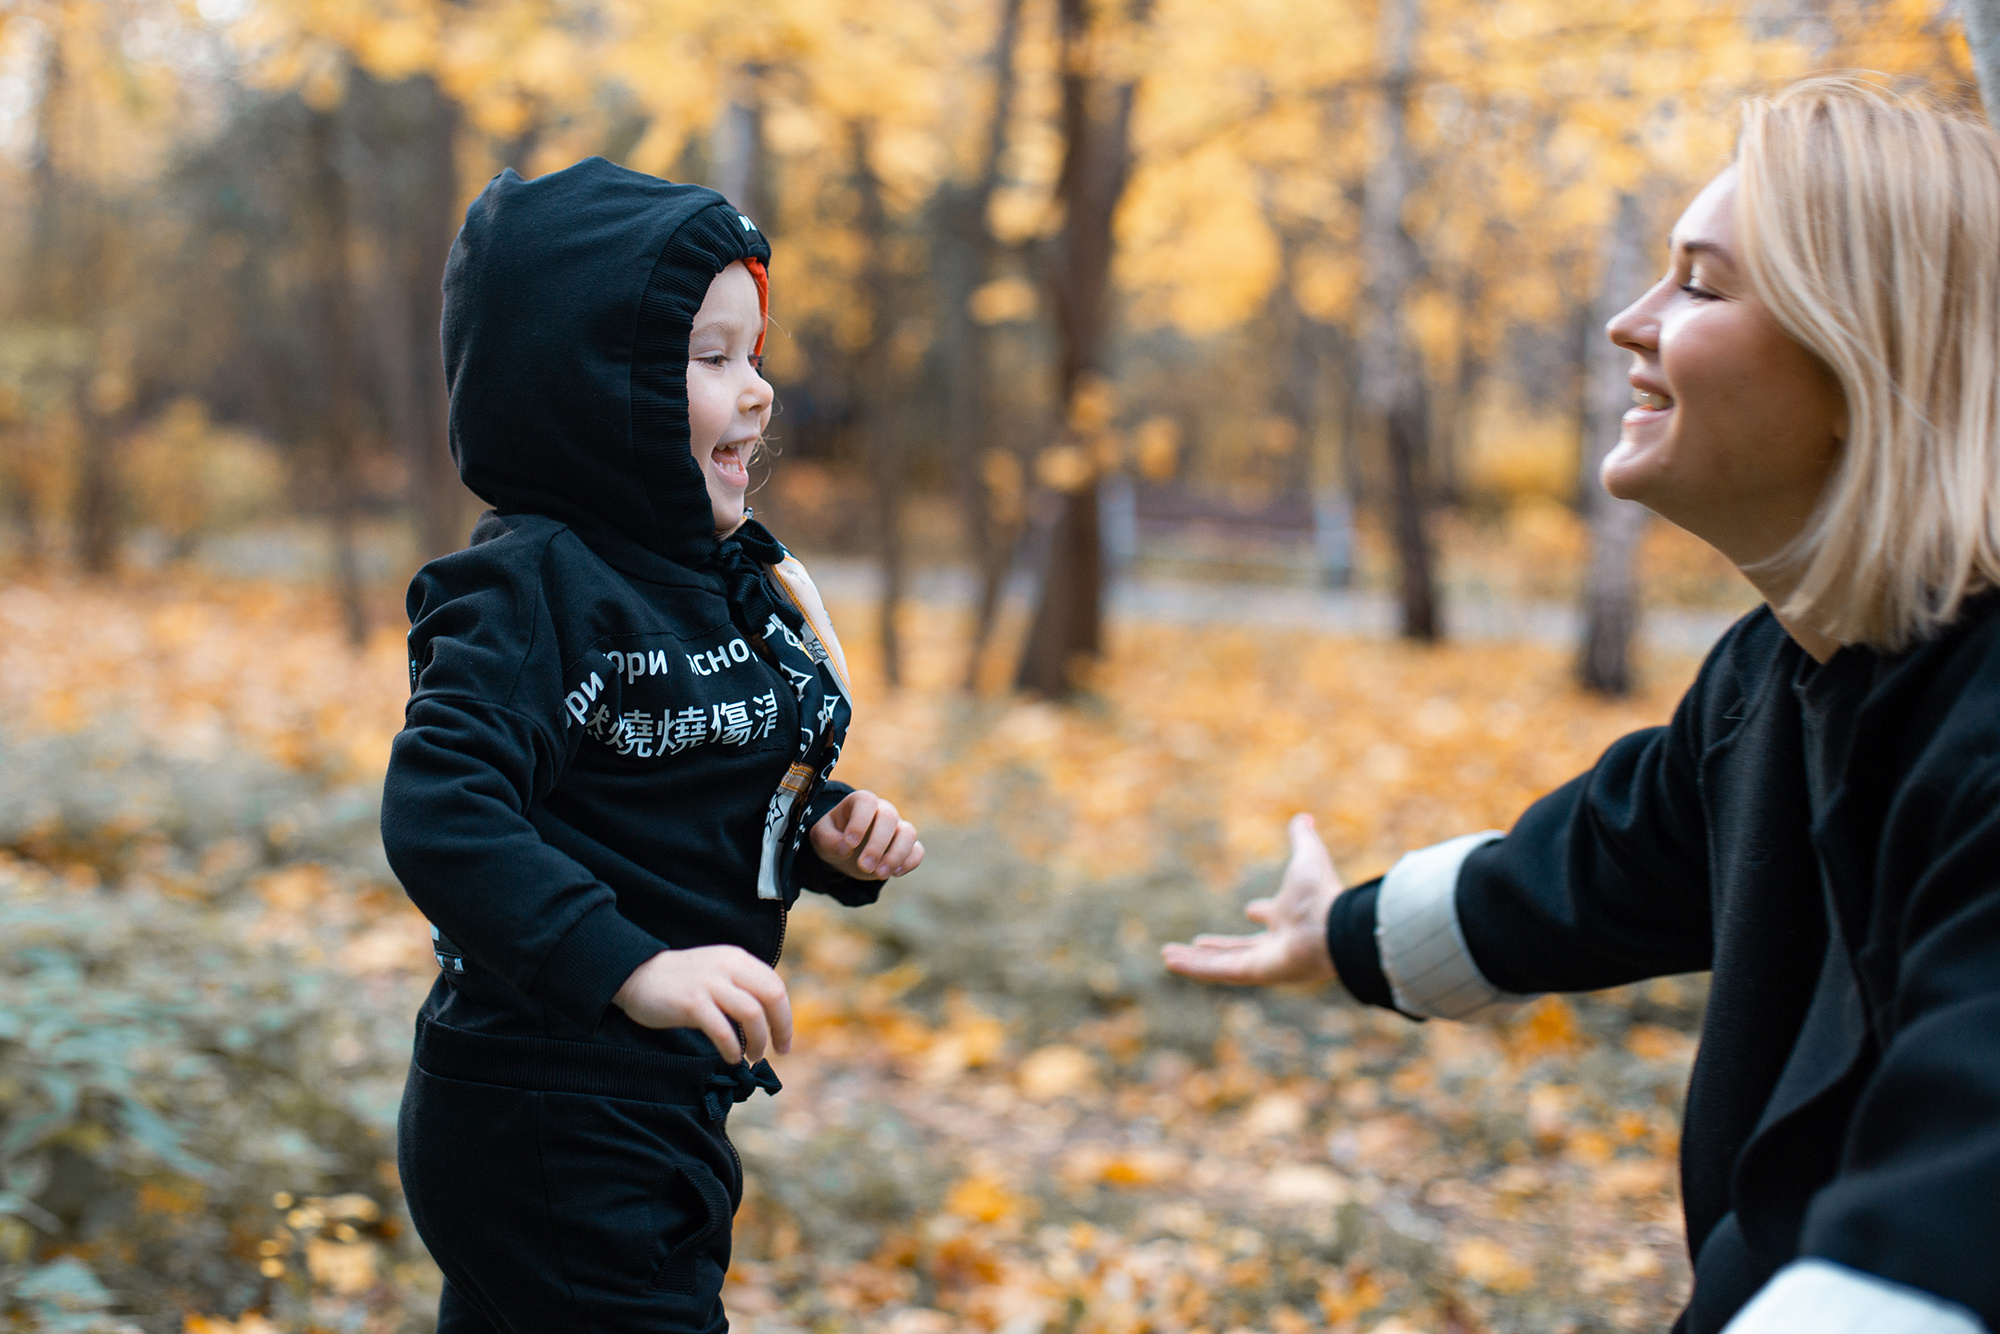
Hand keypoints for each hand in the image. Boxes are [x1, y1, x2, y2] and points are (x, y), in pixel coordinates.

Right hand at [612, 946, 791, 1063]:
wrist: (637, 975)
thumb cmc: (682, 981)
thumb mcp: (718, 972)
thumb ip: (742, 986)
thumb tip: (770, 1017)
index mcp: (737, 959)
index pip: (775, 985)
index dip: (786, 1015)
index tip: (783, 1038)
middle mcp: (727, 966)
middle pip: (772, 996)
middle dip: (781, 1027)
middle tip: (780, 1050)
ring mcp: (709, 984)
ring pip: (751, 1013)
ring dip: (758, 1040)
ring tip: (754, 1056)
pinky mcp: (691, 1003)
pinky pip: (722, 1029)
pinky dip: (733, 1047)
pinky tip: (732, 1057)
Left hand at [810, 790, 923, 879]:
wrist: (845, 850)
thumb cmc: (833, 837)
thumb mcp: (820, 836)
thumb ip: (828, 839)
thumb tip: (845, 850)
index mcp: (860, 802)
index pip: (866, 801)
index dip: (859, 822)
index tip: (849, 844)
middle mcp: (882, 810)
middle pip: (889, 817)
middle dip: (877, 845)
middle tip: (863, 867)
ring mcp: (897, 827)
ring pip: (908, 833)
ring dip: (896, 855)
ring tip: (879, 874)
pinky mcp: (906, 846)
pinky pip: (917, 850)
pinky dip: (910, 862)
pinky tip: (895, 874)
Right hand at [1161, 813, 1341, 986]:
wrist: (1331, 925)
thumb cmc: (1321, 894)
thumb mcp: (1307, 857)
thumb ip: (1302, 838)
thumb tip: (1304, 817)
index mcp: (1289, 916)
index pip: (1271, 917)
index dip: (1261, 912)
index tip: (1250, 909)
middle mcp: (1276, 942)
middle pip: (1240, 947)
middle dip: (1216, 945)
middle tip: (1195, 941)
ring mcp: (1264, 961)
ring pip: (1222, 962)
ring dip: (1196, 960)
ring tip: (1168, 956)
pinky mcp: (1254, 973)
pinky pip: (1219, 971)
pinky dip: (1194, 968)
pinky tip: (1170, 961)